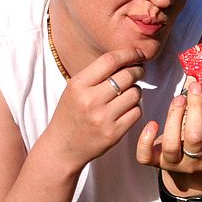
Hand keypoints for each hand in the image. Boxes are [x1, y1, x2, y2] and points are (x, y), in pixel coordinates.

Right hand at [48, 48, 145, 166]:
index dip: (128, 53)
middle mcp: (90, 100)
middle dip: (137, 71)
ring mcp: (103, 118)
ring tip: (129, 93)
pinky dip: (135, 108)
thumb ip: (97, 74)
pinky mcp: (113, 133)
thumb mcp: (74, 89)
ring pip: (135, 93)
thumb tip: (128, 59)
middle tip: (139, 71)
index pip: (110, 60)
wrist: (62, 148)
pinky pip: (137, 112)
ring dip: (136, 91)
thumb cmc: (71, 114)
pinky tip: (127, 109)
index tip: (137, 53)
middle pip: (127, 75)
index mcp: (78, 85)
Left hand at [136, 81, 201, 191]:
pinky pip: (146, 156)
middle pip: (195, 137)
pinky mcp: (155, 164)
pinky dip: (146, 139)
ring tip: (179, 98)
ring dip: (174, 117)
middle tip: (194, 86)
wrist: (188, 174)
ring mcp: (174, 165)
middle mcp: (195, 164)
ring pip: (171, 144)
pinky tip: (152, 123)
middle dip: (195, 108)